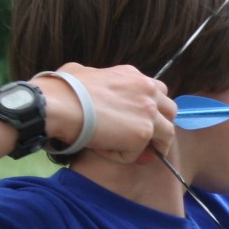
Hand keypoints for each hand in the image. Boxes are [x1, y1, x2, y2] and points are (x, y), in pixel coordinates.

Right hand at [43, 64, 175, 163]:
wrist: (58, 104)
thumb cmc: (63, 89)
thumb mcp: (83, 72)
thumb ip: (96, 77)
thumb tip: (87, 78)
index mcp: (133, 75)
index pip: (155, 91)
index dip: (149, 108)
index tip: (136, 120)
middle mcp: (147, 90)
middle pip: (170, 110)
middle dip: (160, 125)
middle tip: (143, 139)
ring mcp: (148, 111)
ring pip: (166, 134)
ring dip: (151, 145)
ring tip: (131, 153)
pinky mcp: (143, 133)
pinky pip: (138, 152)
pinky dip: (124, 156)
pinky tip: (105, 151)